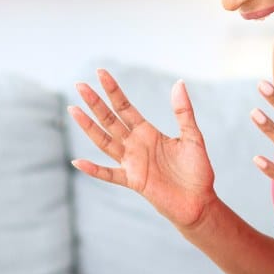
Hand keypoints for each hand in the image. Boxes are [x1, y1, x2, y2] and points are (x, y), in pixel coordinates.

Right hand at [68, 69, 216, 230]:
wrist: (200, 201)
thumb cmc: (197, 170)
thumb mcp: (193, 136)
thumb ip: (183, 111)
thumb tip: (178, 82)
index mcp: (148, 132)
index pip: (125, 107)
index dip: (113, 91)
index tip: (100, 72)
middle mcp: (136, 145)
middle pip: (110, 120)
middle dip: (95, 103)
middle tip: (79, 85)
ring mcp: (132, 163)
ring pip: (105, 142)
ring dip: (89, 127)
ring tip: (73, 110)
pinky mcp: (133, 181)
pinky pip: (109, 174)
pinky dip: (94, 170)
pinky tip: (78, 162)